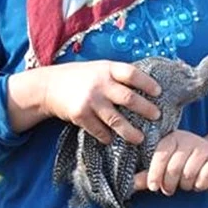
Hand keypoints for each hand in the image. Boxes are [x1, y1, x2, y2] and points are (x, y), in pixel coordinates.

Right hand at [8, 60, 160, 142]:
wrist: (49, 86)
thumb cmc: (80, 77)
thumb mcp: (99, 68)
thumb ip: (117, 76)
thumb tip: (145, 87)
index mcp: (108, 69)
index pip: (132, 74)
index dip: (147, 83)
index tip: (159, 92)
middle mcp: (100, 83)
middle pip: (129, 98)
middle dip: (146, 109)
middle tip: (157, 116)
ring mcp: (90, 100)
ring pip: (116, 119)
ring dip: (130, 131)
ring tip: (140, 138)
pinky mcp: (80, 115)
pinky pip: (98, 130)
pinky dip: (106, 136)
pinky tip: (112, 139)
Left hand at [135, 130, 207, 195]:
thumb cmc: (182, 162)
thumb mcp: (164, 165)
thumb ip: (148, 174)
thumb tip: (131, 184)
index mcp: (172, 138)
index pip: (160, 156)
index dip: (155, 174)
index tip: (153, 187)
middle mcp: (188, 140)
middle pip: (174, 168)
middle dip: (169, 184)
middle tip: (168, 189)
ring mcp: (203, 149)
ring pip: (189, 174)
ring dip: (185, 185)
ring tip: (183, 184)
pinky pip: (204, 177)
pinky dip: (199, 185)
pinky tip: (197, 183)